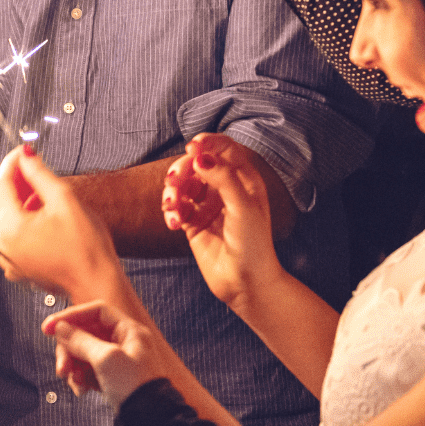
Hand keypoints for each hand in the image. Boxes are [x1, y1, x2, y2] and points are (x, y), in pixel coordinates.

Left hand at [0, 146, 120, 300]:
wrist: (97, 283)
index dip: (12, 164)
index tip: (23, 151)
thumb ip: (40, 175)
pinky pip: (12, 234)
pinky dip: (21, 219)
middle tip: (31, 164)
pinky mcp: (18, 265)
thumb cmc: (86, 248)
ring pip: (4, 218)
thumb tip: (26, 156)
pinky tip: (39, 210)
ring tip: (39, 187)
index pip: (1, 185)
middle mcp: (2, 245)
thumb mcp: (65, 201)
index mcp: (10, 229)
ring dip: (18, 199)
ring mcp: (8, 258)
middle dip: (13, 180)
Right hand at [41, 300, 163, 405]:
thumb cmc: (135, 387)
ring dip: (74, 367)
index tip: (50, 327)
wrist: (150, 421)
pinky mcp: (112, 378)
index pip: (96, 312)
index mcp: (129, 331)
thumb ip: (81, 340)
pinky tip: (81, 390)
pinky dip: (81, 379)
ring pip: (85, 354)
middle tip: (62, 367)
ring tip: (74, 382)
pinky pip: (89, 371)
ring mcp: (118, 361)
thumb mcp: (105, 359)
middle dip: (70, 350)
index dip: (72, 316)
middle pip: (86, 334)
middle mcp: (124, 343)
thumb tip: (61, 328)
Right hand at [162, 135, 279, 314]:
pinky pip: (176, 206)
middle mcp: (225, 188)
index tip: (192, 147)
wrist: (244, 282)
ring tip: (172, 208)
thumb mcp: (243, 207)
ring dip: (172, 191)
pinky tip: (174, 224)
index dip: (207, 142)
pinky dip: (171, 211)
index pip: (224, 147)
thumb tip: (200, 157)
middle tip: (174, 182)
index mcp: (244, 179)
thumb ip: (223, 178)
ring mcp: (208, 204)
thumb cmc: (253, 244)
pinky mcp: (193, 222)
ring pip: (182, 183)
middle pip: (196, 163)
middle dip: (182, 169)